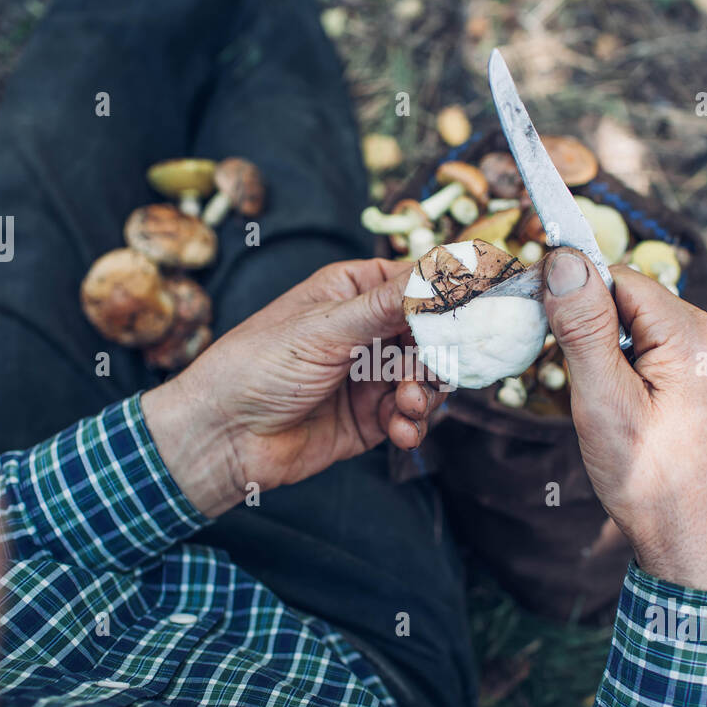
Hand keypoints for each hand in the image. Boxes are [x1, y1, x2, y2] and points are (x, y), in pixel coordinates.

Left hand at [141, 259, 440, 516]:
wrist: (222, 438)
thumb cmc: (256, 366)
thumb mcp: (324, 329)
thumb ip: (388, 304)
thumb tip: (444, 268)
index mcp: (353, 291)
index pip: (417, 282)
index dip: (451, 294)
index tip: (484, 305)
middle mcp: (367, 330)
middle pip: (433, 334)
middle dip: (439, 354)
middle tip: (435, 370)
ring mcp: (371, 375)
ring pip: (429, 378)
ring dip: (427, 393)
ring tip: (407, 405)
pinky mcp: (371, 418)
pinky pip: (412, 417)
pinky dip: (414, 424)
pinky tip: (400, 431)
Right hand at [541, 248, 706, 594]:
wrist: (701, 554)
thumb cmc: (651, 485)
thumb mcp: (604, 403)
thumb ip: (584, 327)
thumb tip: (564, 260)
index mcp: (697, 338)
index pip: (622, 280)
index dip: (579, 299)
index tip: (547, 328)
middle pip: (641, 305)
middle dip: (601, 333)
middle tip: (583, 387)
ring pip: (656, 332)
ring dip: (623, 355)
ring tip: (614, 410)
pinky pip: (677, 359)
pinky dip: (647, 374)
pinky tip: (639, 416)